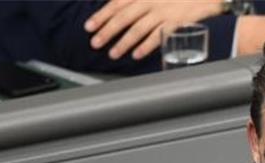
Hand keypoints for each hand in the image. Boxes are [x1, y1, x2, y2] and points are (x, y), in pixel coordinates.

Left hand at [85, 0, 222, 60]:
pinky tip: (137, 55)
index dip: (101, 15)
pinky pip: (158, 36)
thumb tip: (116, 5)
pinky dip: (146, 46)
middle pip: (124, 17)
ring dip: (124, 42)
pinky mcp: (176, 22)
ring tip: (113, 53)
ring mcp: (163, 12)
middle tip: (95, 43)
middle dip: (107, 31)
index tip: (89, 27)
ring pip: (138, 28)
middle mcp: (150, 1)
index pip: (116, 3)